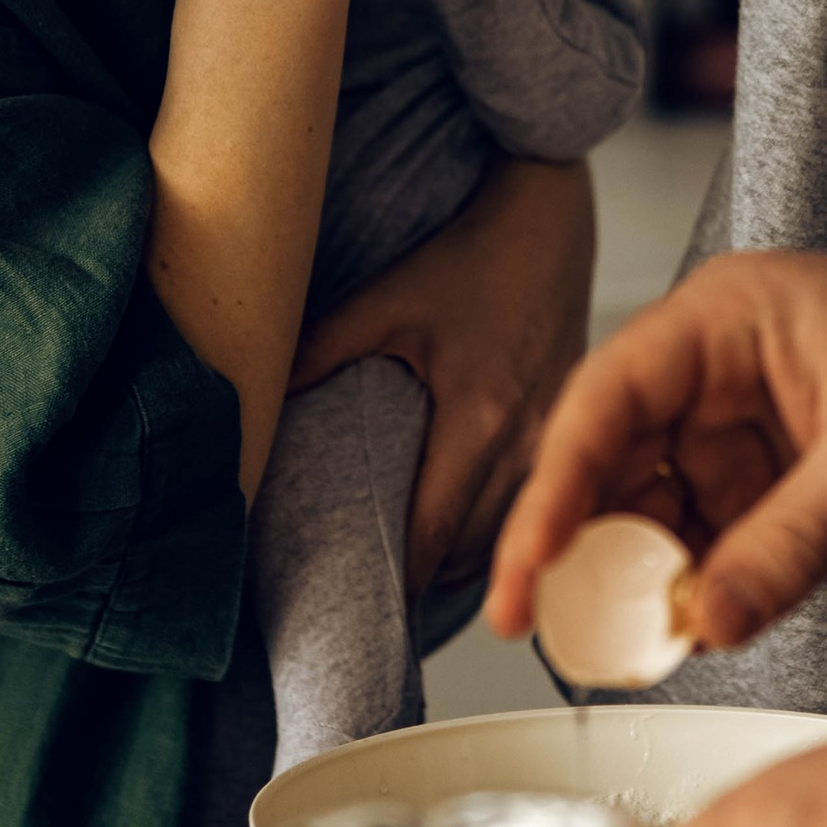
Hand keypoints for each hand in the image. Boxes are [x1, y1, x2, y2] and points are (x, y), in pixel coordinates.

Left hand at [292, 156, 595, 593]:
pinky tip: (468, 537)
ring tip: (415, 582)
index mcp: (479, 414)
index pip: (435, 531)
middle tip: (378, 608)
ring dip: (466, 563)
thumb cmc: (471, 255)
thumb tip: (256, 401)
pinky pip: (534, 508)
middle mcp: (526, 440)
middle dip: (427, 583)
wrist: (549, 216)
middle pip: (477, 552)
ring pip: (510, 537)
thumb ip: (322, 349)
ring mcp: (556, 440)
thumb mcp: (388, 298)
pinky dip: (500, 533)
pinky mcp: (570, 432)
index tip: (363, 610)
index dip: (399, 580)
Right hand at [486, 244, 826, 654]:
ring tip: (628, 643)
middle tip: (551, 629)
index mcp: (722, 319)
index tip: (528, 568)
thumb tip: (711, 618)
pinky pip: (697, 534)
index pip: (606, 402)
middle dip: (579, 547)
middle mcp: (707, 366)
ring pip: (645, 505)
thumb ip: (798, 539)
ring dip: (633, 576)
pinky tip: (688, 627)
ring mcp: (727, 421)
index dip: (554, 488)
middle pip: (606, 457)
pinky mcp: (754, 472)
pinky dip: (687, 584)